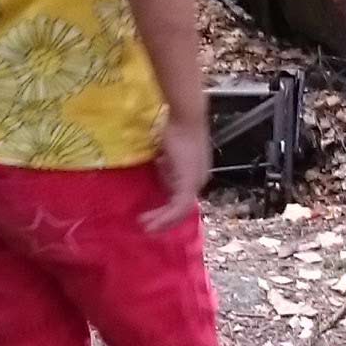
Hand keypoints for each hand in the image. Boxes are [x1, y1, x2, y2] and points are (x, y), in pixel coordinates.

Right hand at [142, 112, 211, 232]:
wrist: (184, 117)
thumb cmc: (174, 127)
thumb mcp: (167, 151)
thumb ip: (165, 164)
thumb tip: (158, 167)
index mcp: (194, 174)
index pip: (182, 197)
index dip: (167, 209)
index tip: (150, 214)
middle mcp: (199, 181)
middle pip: (182, 208)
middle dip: (164, 220)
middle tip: (148, 228)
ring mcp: (196, 183)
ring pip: (180, 211)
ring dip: (163, 221)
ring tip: (147, 228)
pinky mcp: (189, 184)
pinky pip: (178, 207)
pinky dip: (165, 216)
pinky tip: (152, 222)